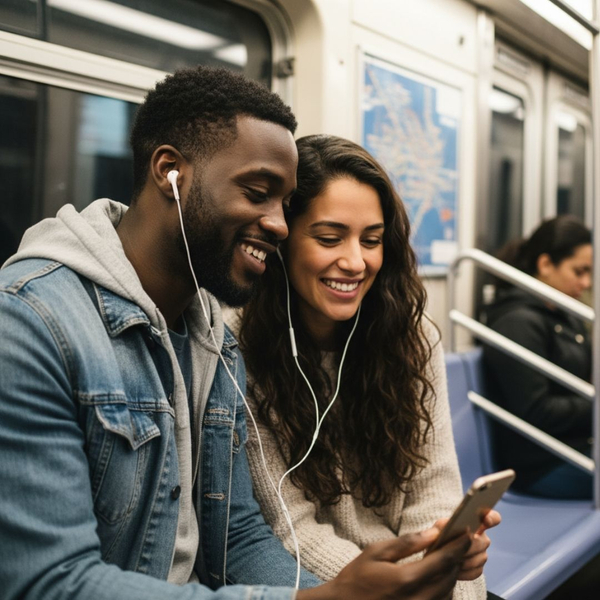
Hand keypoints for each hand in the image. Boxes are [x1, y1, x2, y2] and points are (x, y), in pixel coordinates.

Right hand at [297, 527, 470, 599]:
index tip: (467, 533)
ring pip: (448, 593)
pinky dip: (443, 589)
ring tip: (446, 559)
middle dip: (457, 559)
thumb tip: (433, 533)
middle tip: (459, 543)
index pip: (443, 560)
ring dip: (451, 575)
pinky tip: (436, 578)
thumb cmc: (357, 577)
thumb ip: (407, 543)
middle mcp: (419, 599)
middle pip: (450, 577)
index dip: (458, 546)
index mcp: (407, 579)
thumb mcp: (376, 552)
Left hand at [433, 509, 500, 580]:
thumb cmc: (435, 538)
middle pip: (484, 542)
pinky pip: (476, 571)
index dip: (492, 517)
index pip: (492, 517)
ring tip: (450, 560)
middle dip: (470, 546)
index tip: (486, 521)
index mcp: (473, 522)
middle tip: (455, 549)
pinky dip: (464, 572)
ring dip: (465, 559)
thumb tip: (442, 532)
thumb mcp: (434, 531)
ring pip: (481, 558)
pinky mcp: (478, 569)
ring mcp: (481, 554)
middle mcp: (481, 538)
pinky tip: (453, 569)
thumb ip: (436, 530)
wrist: (432, 557)